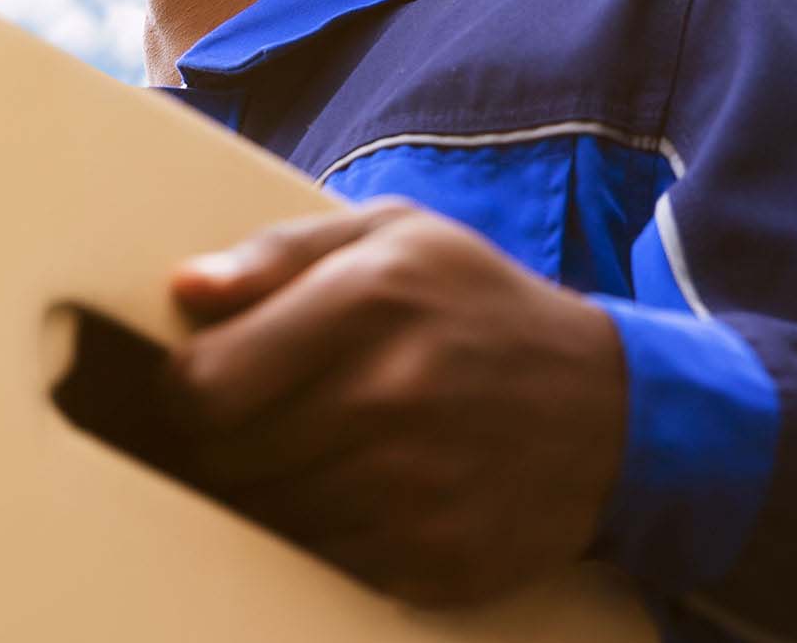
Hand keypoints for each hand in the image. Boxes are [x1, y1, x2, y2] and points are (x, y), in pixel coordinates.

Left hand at [164, 197, 627, 607]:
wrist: (614, 410)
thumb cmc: (476, 308)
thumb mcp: (393, 234)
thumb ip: (279, 251)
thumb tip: (187, 289)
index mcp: (367, 301)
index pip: (202, 386)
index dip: (183, 390)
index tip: (201, 383)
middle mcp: (391, 398)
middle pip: (222, 459)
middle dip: (219, 441)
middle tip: (253, 420)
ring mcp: (418, 490)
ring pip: (265, 516)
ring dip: (268, 489)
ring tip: (312, 449)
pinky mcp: (438, 562)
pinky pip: (323, 561)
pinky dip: (323, 534)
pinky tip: (360, 492)